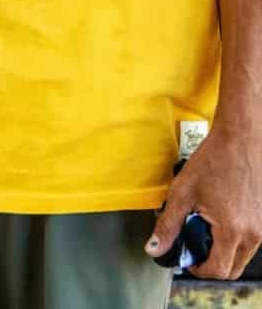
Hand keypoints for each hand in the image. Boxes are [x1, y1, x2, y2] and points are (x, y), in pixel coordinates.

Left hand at [146, 129, 261, 278]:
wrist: (241, 137)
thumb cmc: (214, 158)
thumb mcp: (183, 191)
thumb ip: (168, 224)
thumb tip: (154, 249)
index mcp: (233, 231)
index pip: (217, 270)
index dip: (197, 269)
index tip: (186, 257)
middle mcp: (253, 234)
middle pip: (233, 269)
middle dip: (211, 264)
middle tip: (194, 245)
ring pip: (242, 256)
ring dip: (224, 251)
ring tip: (206, 225)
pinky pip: (250, 241)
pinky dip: (235, 239)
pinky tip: (220, 217)